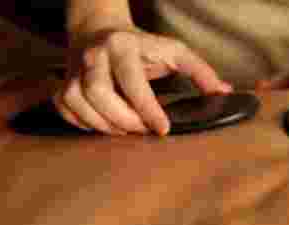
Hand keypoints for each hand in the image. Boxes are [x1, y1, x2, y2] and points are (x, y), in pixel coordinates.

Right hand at [56, 26, 230, 135]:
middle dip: (124, 119)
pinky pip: (66, 109)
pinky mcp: (63, 83)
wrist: (98, 30)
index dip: (147, 109)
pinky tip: (104, 125)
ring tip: (126, 129)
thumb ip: (200, 71)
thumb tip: (225, 92)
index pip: (132, 81)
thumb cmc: (143, 47)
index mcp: (122, 46)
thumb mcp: (174, 52)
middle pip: (98, 94)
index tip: (163, 130)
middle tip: (144, 129)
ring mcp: (74, 69)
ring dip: (104, 125)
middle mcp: (93, 56)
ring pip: (78, 102)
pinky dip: (84, 123)